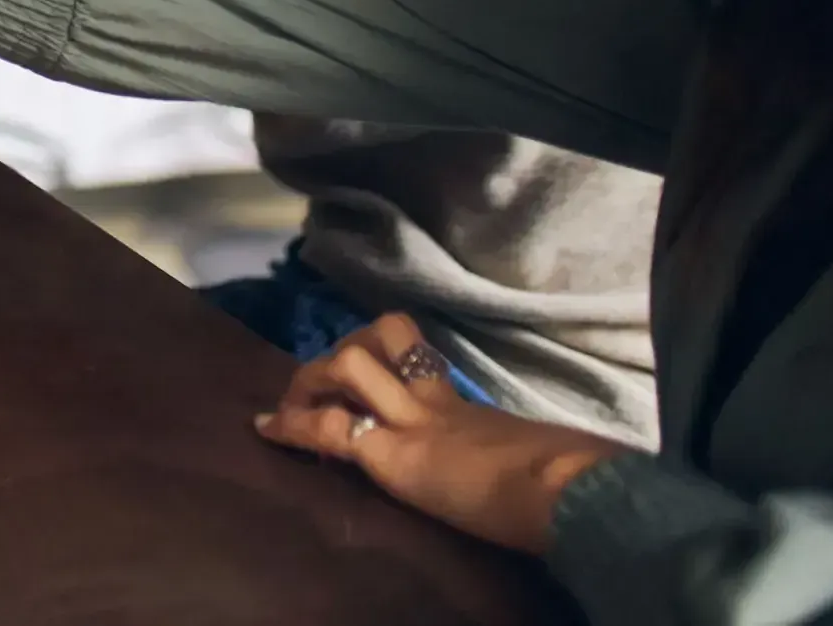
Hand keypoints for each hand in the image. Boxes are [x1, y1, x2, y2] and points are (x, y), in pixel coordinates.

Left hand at [252, 312, 628, 553]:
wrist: (562, 489)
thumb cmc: (567, 479)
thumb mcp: (540, 455)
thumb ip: (523, 450)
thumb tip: (548, 458)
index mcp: (467, 405)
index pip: (417, 361)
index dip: (385, 360)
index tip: (370, 371)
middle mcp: (433, 400)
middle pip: (378, 342)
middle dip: (337, 356)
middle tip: (314, 383)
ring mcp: (408, 420)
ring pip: (348, 365)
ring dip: (310, 380)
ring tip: (287, 404)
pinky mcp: (389, 452)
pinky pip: (328, 425)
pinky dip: (291, 425)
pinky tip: (266, 428)